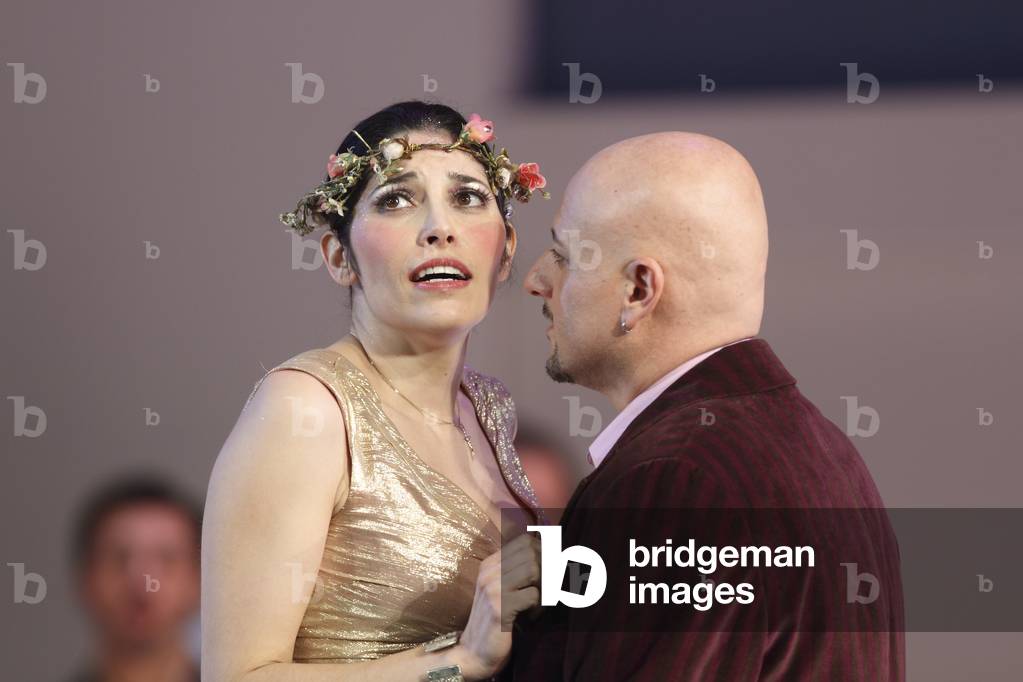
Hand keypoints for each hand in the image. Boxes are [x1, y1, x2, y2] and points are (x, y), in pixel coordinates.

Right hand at [455, 532, 540, 679]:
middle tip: (547, 590)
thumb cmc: (494, 621)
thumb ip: (517, 572)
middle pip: (531, 553)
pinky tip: (531, 617)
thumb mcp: (501, 590)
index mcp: (489, 565)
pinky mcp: (500, 608)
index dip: (544, 553)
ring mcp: (492, 589)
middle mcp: (489, 572)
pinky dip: (538, 607)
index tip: (550, 570)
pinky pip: (533, 596)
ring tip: (538, 603)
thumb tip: (551, 554)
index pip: (524, 541)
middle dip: (547, 570)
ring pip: (534, 570)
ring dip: (544, 588)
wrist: (473, 652)